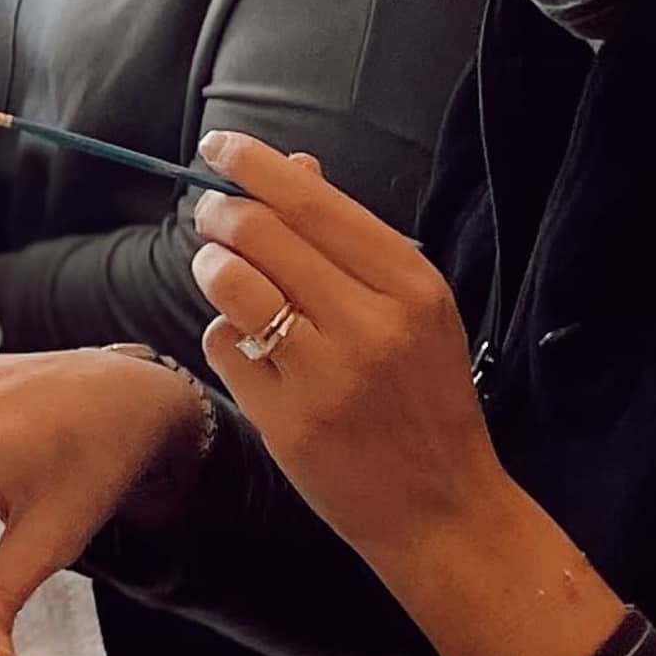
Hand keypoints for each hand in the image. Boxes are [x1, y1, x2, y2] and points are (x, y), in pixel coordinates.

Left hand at [186, 129, 626, 655]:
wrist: (444, 511)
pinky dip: (224, 339)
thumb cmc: (423, 397)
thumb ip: (349, 240)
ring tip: (229, 280)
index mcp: (411, 288)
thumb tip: (292, 167)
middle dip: (218, 214)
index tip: (217, 144)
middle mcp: (371, 325)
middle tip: (211, 218)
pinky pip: (220, 344)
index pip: (310, 203)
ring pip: (227, 281)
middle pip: (257, 232)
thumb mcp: (412, 311)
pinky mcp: (285, 418)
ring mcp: (326, 374)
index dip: (251, 165)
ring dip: (212, 269)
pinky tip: (255, 355)